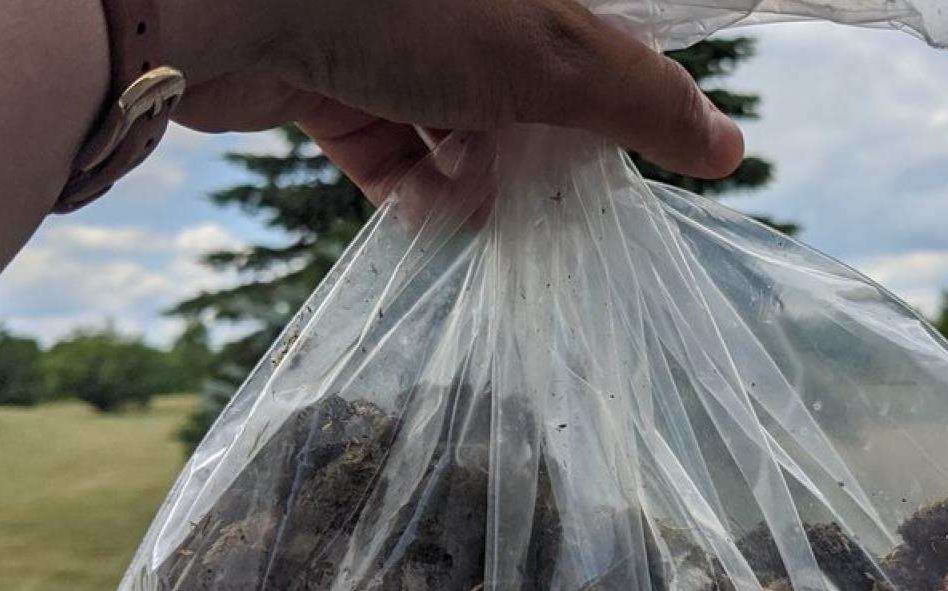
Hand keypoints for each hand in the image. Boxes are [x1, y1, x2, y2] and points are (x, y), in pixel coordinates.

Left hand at [161, 0, 744, 202]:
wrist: (218, 6)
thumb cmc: (399, 7)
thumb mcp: (550, 54)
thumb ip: (642, 101)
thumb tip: (730, 149)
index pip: (598, 42)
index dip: (623, 100)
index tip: (630, 156)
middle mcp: (461, 7)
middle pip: (531, 90)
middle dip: (545, 154)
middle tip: (559, 202)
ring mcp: (393, 42)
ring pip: (461, 128)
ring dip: (478, 181)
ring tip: (486, 210)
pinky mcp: (333, 85)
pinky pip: (392, 152)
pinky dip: (412, 191)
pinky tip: (425, 212)